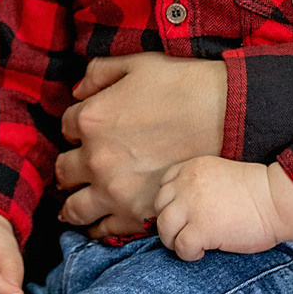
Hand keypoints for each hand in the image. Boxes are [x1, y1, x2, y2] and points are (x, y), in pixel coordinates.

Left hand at [53, 55, 226, 237]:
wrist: (229, 119)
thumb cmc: (185, 85)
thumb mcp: (137, 64)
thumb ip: (99, 73)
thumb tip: (78, 92)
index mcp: (92, 119)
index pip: (67, 127)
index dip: (78, 128)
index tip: (89, 132)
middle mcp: (96, 158)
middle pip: (64, 171)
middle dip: (70, 167)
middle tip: (77, 170)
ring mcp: (115, 191)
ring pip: (74, 208)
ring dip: (72, 204)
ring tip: (74, 204)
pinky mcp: (137, 214)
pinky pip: (103, 229)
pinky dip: (98, 226)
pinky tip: (99, 222)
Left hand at [154, 156, 292, 259]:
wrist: (278, 201)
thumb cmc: (258, 192)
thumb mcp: (221, 176)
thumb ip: (199, 186)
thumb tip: (184, 211)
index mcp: (193, 168)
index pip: (165, 185)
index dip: (172, 203)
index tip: (184, 214)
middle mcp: (187, 184)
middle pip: (160, 206)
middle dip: (170, 222)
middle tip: (186, 233)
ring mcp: (192, 206)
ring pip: (164, 227)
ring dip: (173, 240)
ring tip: (191, 245)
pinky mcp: (201, 229)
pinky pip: (180, 246)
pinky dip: (188, 253)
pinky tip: (203, 252)